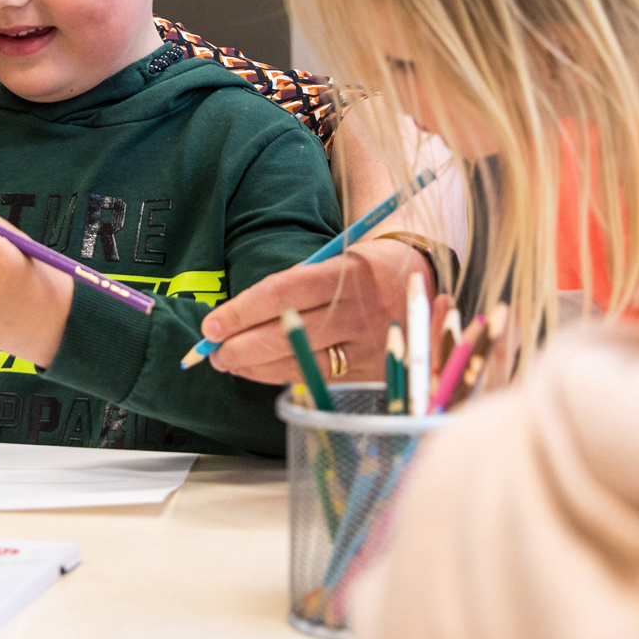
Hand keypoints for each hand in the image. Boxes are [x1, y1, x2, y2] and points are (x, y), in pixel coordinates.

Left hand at [198, 238, 428, 386]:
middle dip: (243, 347)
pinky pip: (321, 379)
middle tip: (214, 351)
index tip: (213, 325)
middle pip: (289, 334)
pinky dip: (286, 376)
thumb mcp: (339, 258)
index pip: (283, 293)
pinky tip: (264, 372)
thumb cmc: (368, 268)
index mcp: (349, 273)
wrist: (425, 283)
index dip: (242, 312)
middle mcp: (361, 311)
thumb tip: (241, 314)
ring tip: (231, 362)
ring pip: (303, 363)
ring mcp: (370, 345)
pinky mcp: (374, 372)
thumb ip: (297, 284)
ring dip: (258, 368)